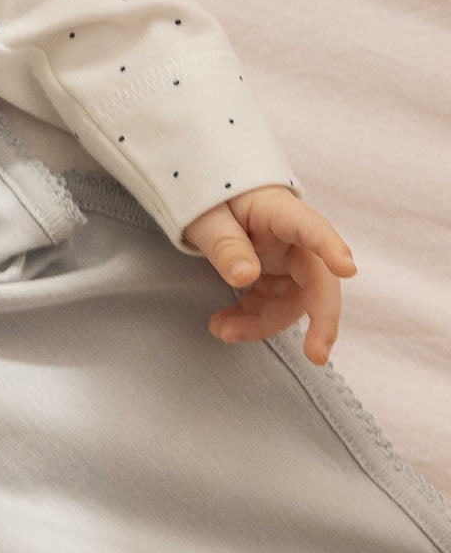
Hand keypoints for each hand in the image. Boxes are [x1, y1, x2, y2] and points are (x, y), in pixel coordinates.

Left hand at [182, 186, 352, 367]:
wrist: (210, 197)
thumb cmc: (212, 198)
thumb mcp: (205, 217)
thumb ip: (225, 244)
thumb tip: (245, 277)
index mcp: (279, 212)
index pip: (311, 227)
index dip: (330, 247)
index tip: (346, 268)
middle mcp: (293, 239)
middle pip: (317, 279)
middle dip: (321, 319)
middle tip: (316, 355)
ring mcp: (287, 260)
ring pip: (292, 301)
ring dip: (262, 323)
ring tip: (222, 330)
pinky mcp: (276, 276)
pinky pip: (273, 304)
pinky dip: (251, 319)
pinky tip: (224, 325)